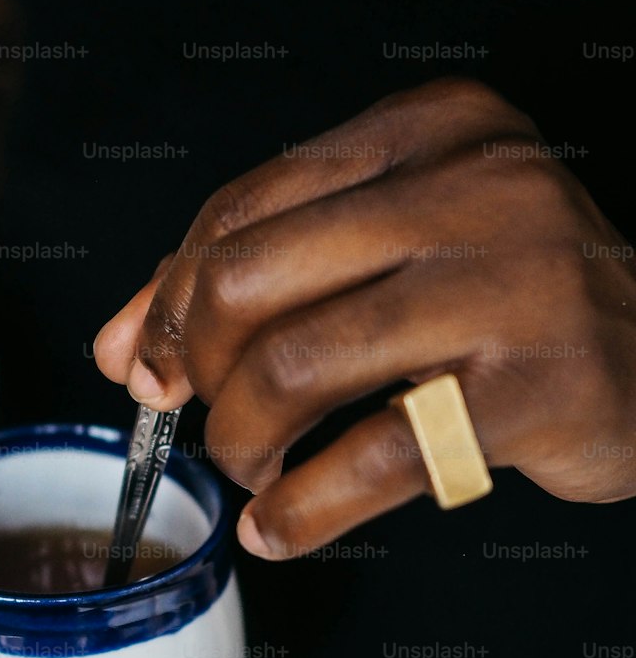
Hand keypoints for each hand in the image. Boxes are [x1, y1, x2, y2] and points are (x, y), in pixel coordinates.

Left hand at [95, 78, 635, 558]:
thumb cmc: (507, 301)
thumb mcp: (387, 254)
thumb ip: (253, 280)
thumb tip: (122, 349)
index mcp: (424, 130)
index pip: (240, 206)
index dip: (167, 296)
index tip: (148, 362)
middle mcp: (469, 185)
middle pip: (246, 278)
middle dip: (195, 367)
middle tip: (201, 414)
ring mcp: (510, 280)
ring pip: (296, 367)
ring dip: (242, 439)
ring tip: (251, 466)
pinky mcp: (536, 385)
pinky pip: (376, 455)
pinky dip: (303, 508)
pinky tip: (280, 526)